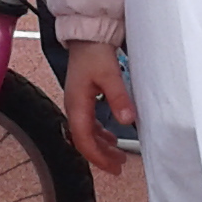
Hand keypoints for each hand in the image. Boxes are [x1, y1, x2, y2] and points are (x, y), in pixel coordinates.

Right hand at [60, 40, 134, 176]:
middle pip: (84, 140)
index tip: (114, 167)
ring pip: (86, 133)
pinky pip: (88, 123)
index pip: (84, 140)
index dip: (98, 157)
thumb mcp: (110, 74)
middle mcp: (73, 106)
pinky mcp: (82, 97)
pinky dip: (99, 133)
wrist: (87, 33)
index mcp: (77, 104)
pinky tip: (110, 136)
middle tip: (119, 167)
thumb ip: (118, 97)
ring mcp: (77, 102)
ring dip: (101, 146)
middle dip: (101, 156)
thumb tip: (127, 120)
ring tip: (117, 156)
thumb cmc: (94, 52)